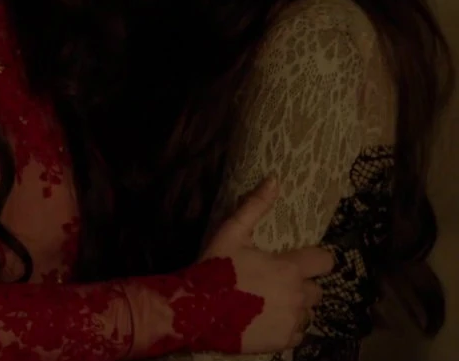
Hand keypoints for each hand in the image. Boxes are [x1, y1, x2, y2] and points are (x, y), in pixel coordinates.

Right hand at [200, 177, 331, 353]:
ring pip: (308, 313)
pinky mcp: (283, 343)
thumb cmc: (217, 267)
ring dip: (296, 306)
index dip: (318, 258)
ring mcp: (292, 322)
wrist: (198, 309)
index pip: (324, 261)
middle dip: (303, 284)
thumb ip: (256, 206)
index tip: (307, 258)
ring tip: (273, 301)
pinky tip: (269, 319)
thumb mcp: (232, 231)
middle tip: (279, 280)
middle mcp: (298, 297)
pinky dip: (288, 327)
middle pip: (317, 290)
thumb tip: (274, 180)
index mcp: (290, 269)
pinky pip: (298, 334)